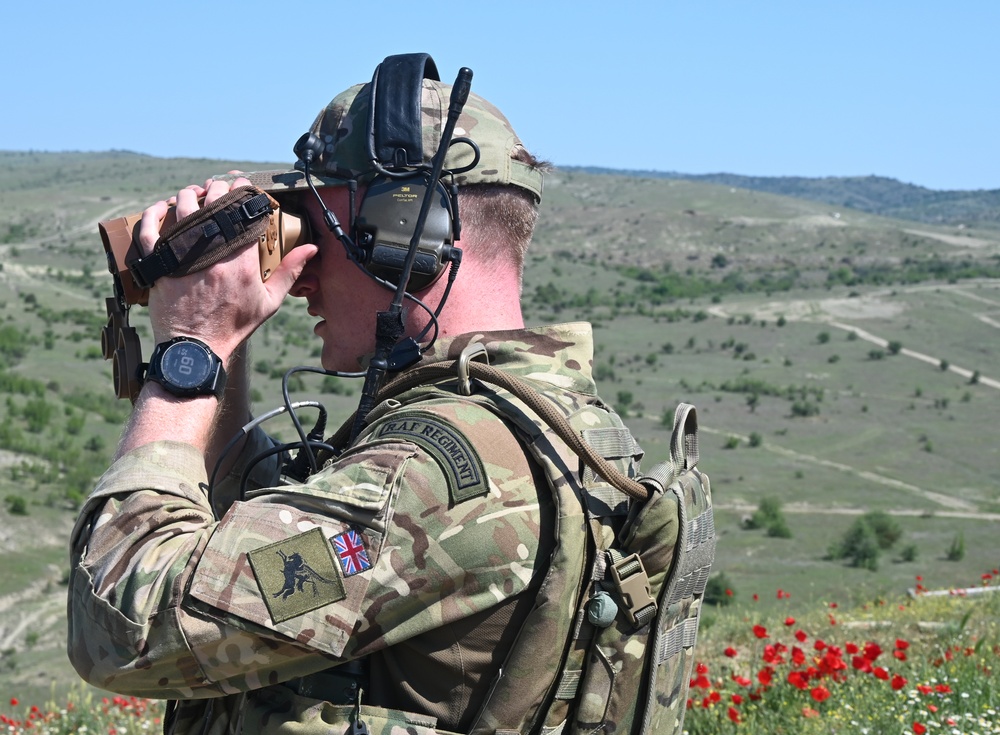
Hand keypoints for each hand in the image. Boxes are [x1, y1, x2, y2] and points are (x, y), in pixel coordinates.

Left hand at [138, 176, 317, 364]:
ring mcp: (181, 254)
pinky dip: (155, 212)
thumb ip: (290, 272)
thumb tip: (311, 249)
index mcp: (240, 258)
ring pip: (183, 207)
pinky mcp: (159, 262)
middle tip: (220, 187)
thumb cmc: (233, 326)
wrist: (195, 348)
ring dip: (190, 194)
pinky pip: (150, 228)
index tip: (244, 184)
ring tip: (196, 194)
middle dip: (218, 187)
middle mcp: (210, 251)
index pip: (242, 210)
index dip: (243, 190)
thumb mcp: (269, 302)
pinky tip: (163, 206)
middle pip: (213, 202)